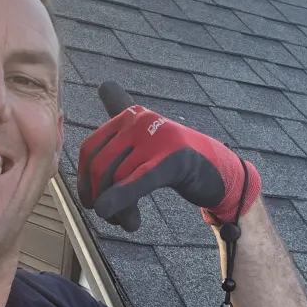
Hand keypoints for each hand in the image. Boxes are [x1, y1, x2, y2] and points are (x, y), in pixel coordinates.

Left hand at [78, 81, 261, 230]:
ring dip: (116, 210)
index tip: (90, 200)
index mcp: (131, 115)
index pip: (90, 148)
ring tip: (128, 222)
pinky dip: (120, 199)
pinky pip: (138, 181)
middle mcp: (141, 121)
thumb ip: (125, 110)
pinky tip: (116, 215)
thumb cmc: (178, 157)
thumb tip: (104, 85)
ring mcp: (158, 138)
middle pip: (101, 166)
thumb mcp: (148, 135)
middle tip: (111, 217)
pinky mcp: (173, 160)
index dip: (84, 179)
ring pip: (117, 179)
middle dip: (99, 197)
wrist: (221, 172)